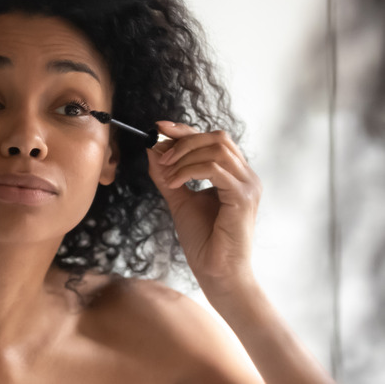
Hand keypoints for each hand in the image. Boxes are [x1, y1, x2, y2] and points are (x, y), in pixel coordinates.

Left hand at [147, 122, 261, 294]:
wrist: (217, 273)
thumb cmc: (204, 242)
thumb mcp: (179, 201)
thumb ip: (167, 176)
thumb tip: (152, 149)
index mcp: (234, 175)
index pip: (212, 139)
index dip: (185, 130)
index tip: (158, 128)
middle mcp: (246, 176)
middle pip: (216, 137)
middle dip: (183, 140)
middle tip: (159, 154)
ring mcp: (248, 185)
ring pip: (216, 148)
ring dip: (183, 156)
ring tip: (166, 174)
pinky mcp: (243, 197)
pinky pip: (214, 168)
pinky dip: (189, 171)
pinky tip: (174, 183)